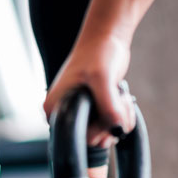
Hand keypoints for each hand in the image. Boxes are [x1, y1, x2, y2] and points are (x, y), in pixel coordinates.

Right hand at [43, 33, 135, 147]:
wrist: (107, 38)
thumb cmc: (98, 53)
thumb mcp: (102, 79)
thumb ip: (108, 106)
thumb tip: (117, 129)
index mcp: (54, 108)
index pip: (75, 138)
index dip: (97, 130)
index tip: (108, 111)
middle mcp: (64, 113)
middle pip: (92, 139)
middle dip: (112, 123)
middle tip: (119, 101)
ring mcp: (81, 112)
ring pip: (105, 134)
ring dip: (121, 119)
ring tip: (121, 98)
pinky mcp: (95, 110)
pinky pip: (112, 126)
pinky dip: (123, 116)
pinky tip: (123, 99)